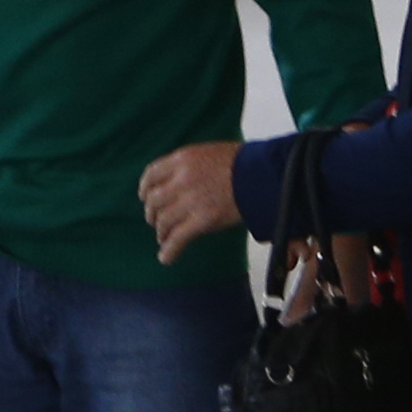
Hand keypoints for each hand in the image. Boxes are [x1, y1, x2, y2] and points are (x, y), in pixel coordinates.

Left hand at [137, 140, 246, 262]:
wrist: (265, 174)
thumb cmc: (245, 163)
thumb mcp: (211, 153)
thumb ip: (191, 165)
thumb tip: (182, 179)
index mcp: (182, 159)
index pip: (151, 174)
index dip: (146, 189)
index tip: (146, 197)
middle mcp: (181, 179)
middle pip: (154, 201)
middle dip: (153, 214)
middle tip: (157, 222)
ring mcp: (191, 200)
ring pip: (163, 221)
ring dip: (162, 233)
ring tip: (164, 239)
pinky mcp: (203, 220)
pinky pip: (178, 238)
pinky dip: (169, 250)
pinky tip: (166, 259)